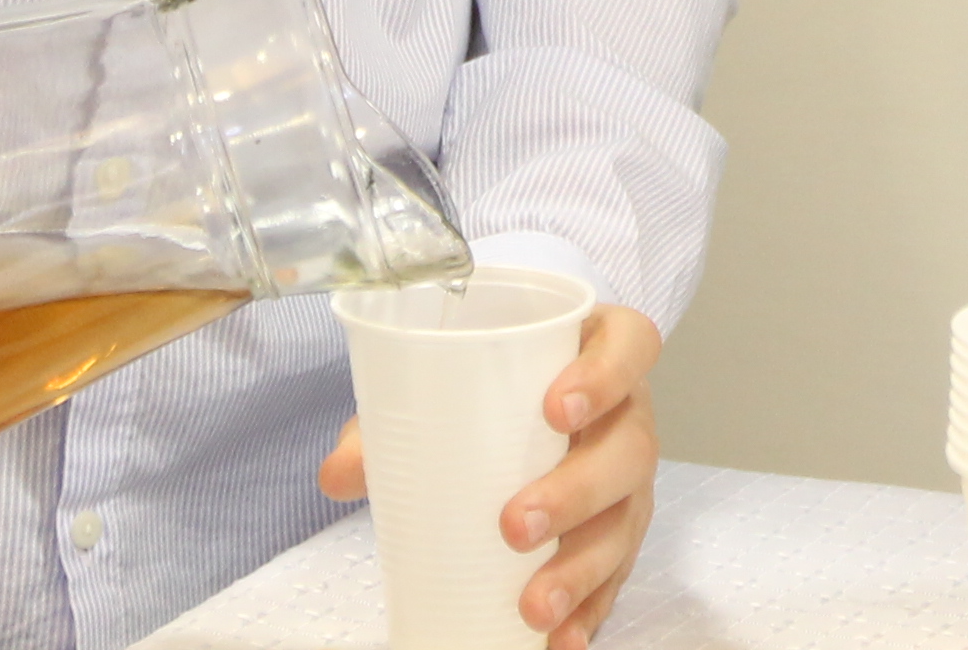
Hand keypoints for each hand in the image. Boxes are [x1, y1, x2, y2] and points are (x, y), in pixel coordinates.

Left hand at [321, 303, 663, 649]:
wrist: (522, 409)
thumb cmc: (491, 385)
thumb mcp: (441, 387)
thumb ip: (391, 422)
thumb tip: (337, 474)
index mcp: (601, 351)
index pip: (630, 346)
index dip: (605, 375)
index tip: (554, 409)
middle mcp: (628, 416)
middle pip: (629, 450)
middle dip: (576, 492)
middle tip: (515, 524)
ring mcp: (629, 481)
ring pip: (625, 523)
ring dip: (581, 569)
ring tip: (533, 605)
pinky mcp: (620, 535)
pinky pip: (617, 576)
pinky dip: (590, 610)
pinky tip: (561, 641)